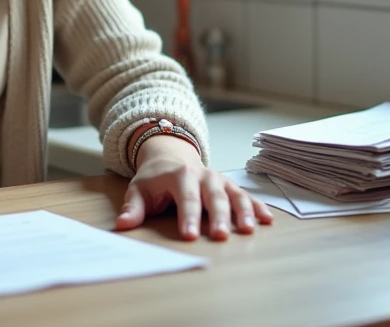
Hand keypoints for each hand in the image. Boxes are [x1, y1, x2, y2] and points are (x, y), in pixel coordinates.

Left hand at [114, 135, 272, 240]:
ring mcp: (219, 179)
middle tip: (221, 237)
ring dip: (243, 211)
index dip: (187, 217)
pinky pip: (246, 195)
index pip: (185, 198)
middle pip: (213, 196)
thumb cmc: (154, 178)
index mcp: (180, 175)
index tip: (189, 236)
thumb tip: (122, 225)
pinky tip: (267, 220)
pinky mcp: (229, 185)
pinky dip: (257, 206)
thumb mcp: (139, 189)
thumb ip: (133, 207)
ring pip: (234, 194)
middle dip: (218, 217)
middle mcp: (203, 175)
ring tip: (249, 230)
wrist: (170, 154)